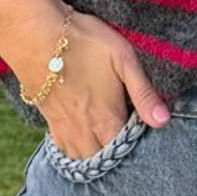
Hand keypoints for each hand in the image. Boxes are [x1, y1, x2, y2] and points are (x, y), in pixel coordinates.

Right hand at [13, 5, 169, 154]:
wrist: (33, 34)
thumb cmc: (83, 41)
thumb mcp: (123, 59)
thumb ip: (143, 92)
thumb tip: (163, 121)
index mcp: (107, 118)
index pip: (126, 151)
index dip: (138, 151)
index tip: (146, 142)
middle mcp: (85, 130)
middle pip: (104, 161)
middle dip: (117, 159)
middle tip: (128, 146)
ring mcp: (64, 126)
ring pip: (82, 158)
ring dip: (95, 159)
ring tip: (107, 149)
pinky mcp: (49, 118)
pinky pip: (63, 148)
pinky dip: (74, 151)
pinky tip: (82, 142)